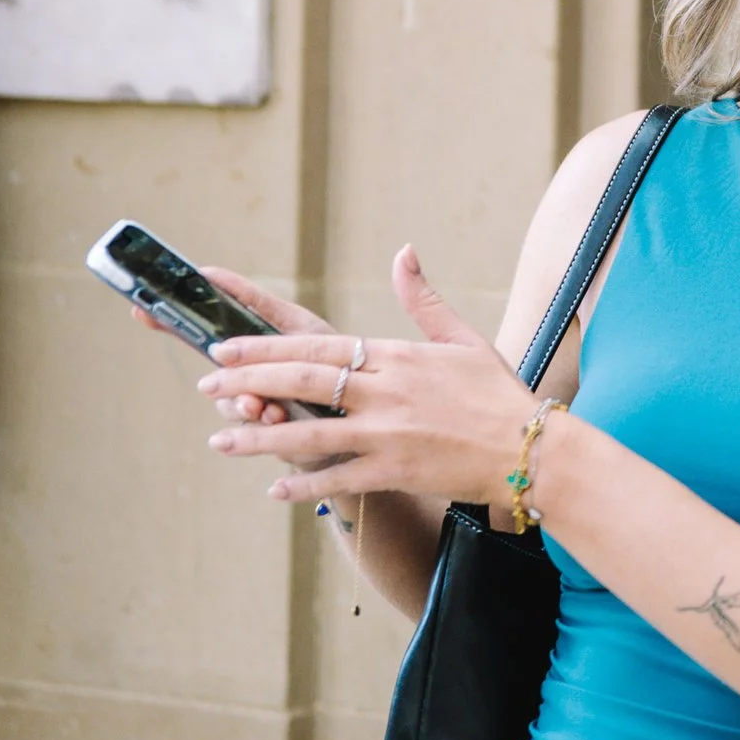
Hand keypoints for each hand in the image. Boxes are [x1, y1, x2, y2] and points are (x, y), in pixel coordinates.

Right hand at [130, 264, 330, 425]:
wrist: (364, 409)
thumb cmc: (330, 358)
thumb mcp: (294, 323)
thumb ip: (254, 302)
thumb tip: (208, 272)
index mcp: (248, 351)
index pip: (198, 335)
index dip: (167, 321)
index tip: (140, 308)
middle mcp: (247, 382)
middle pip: (214, 380)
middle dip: (218, 382)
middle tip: (220, 377)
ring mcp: (259, 411)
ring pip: (232, 408)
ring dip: (242, 406)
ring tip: (261, 406)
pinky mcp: (276, 439)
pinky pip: (260, 434)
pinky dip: (267, 424)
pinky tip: (277, 416)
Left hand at [195, 246, 533, 505]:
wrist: (532, 448)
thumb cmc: (498, 394)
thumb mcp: (464, 338)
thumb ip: (423, 298)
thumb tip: (403, 252)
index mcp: (398, 356)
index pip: (318, 347)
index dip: (266, 349)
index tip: (227, 348)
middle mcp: (387, 392)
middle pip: (303, 382)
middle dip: (249, 382)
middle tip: (207, 385)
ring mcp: (390, 433)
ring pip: (310, 432)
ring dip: (260, 438)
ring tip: (219, 441)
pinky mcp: (397, 470)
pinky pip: (339, 478)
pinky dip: (304, 483)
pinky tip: (272, 488)